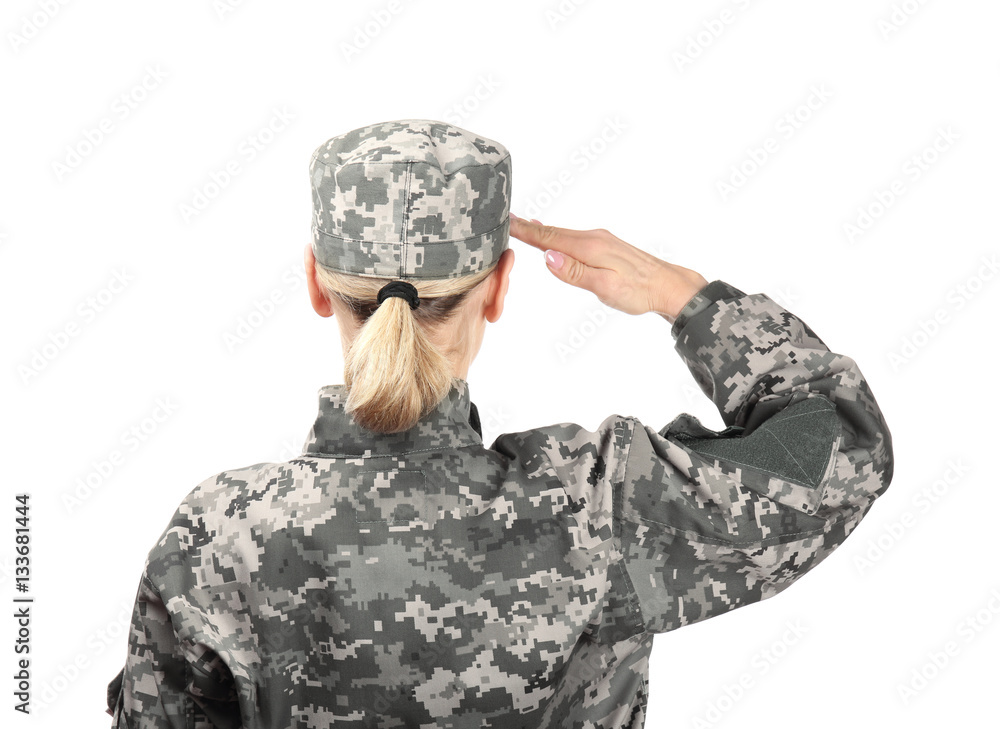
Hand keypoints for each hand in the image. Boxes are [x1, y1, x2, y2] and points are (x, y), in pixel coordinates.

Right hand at [508, 213, 708, 320]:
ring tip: (525, 227)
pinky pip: (575, 237)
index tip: (507, 223)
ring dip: (543, 231)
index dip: (526, 232)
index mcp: (589, 247)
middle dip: (530, 227)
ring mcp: (601, 240)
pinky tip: (556, 237)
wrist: (668, 286)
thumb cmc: (638, 291)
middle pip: (554, 232)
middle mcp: (594, 238)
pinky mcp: (607, 246)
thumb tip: (548, 257)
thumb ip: (575, 272)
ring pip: (564, 234)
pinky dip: (559, 236)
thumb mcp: (604, 287)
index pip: (549, 238)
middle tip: (507, 221)